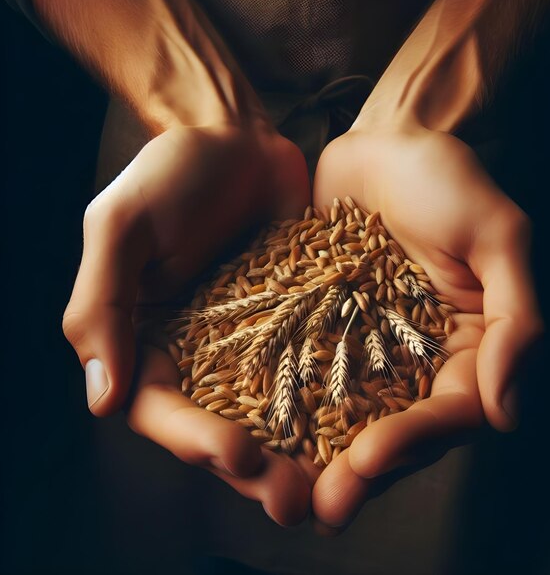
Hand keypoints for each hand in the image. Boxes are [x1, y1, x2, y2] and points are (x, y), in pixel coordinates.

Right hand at [62, 123, 312, 521]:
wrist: (235, 137)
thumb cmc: (170, 172)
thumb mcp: (120, 227)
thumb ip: (102, 306)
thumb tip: (100, 400)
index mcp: (145, 340)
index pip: (160, 408)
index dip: (193, 439)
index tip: (236, 453)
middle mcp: (197, 352)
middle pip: (220, 425)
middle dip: (253, 468)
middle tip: (292, 499)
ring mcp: (250, 341)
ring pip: (271, 411)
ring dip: (297, 452)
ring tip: (333, 484)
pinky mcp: (295, 321)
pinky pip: (311, 368)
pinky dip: (332, 401)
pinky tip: (364, 427)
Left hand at [311, 124, 542, 527]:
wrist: (382, 143)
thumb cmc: (445, 178)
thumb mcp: (498, 233)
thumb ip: (516, 317)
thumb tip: (507, 413)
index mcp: (469, 343)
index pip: (451, 409)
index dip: (414, 442)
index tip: (368, 461)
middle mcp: (419, 356)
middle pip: (396, 428)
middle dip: (361, 470)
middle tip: (321, 506)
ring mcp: (367, 346)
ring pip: (348, 415)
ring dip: (318, 456)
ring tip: (282, 491)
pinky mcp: (323, 327)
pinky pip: (306, 373)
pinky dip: (285, 406)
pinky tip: (253, 433)